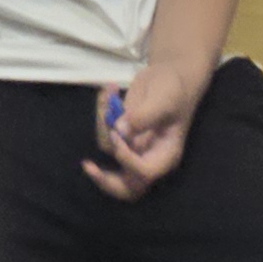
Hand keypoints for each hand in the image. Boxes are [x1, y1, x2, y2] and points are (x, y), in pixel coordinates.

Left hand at [87, 63, 201, 201]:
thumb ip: (144, 116)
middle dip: (105, 180)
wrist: (169, 75)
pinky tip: (108, 91)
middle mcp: (149, 156)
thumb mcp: (164, 98)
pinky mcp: (122, 134)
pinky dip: (101, 113)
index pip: (145, 172)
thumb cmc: (174, 89)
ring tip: (109, 94)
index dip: (127, 159)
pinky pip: (104, 132)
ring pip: (109, 150)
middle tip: (89, 166)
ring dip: (102, 123)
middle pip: (127, 186)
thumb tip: (120, 130)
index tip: (117, 134)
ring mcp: (134, 146)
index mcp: (166, 155)